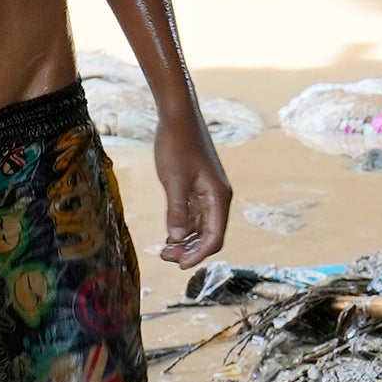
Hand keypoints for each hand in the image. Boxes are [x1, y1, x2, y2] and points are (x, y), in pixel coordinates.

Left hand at [153, 110, 233, 265]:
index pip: (214, 237)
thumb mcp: (173, 179)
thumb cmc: (177, 144)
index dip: (197, 255)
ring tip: (164, 249)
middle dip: (190, 250)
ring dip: (186, 241)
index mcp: (217, 197)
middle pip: (210, 235)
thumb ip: (176, 210)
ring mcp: (208, 193)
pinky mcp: (198, 188)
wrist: (178, 116)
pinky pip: (195, 215)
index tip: (178, 265)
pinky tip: (169, 234)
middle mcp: (217, 198)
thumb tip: (178, 237)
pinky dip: (184, 227)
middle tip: (165, 257)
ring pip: (202, 227)